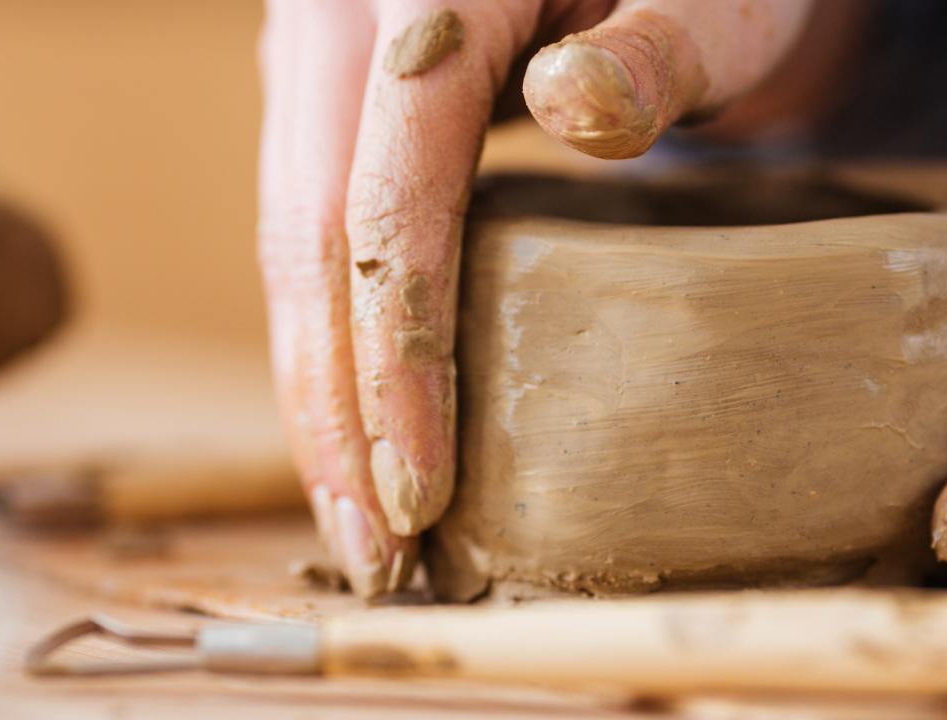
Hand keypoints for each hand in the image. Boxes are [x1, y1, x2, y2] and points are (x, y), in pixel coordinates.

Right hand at [256, 0, 815, 595]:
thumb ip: (654, 48)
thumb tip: (572, 104)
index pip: (387, 198)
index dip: (396, 359)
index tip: (423, 494)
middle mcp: (340, 23)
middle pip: (308, 240)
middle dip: (335, 412)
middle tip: (374, 553)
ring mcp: (322, 59)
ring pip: (291, 245)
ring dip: (318, 392)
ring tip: (359, 520)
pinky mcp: (334, 100)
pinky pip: (313, 230)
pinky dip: (334, 338)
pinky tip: (357, 423)